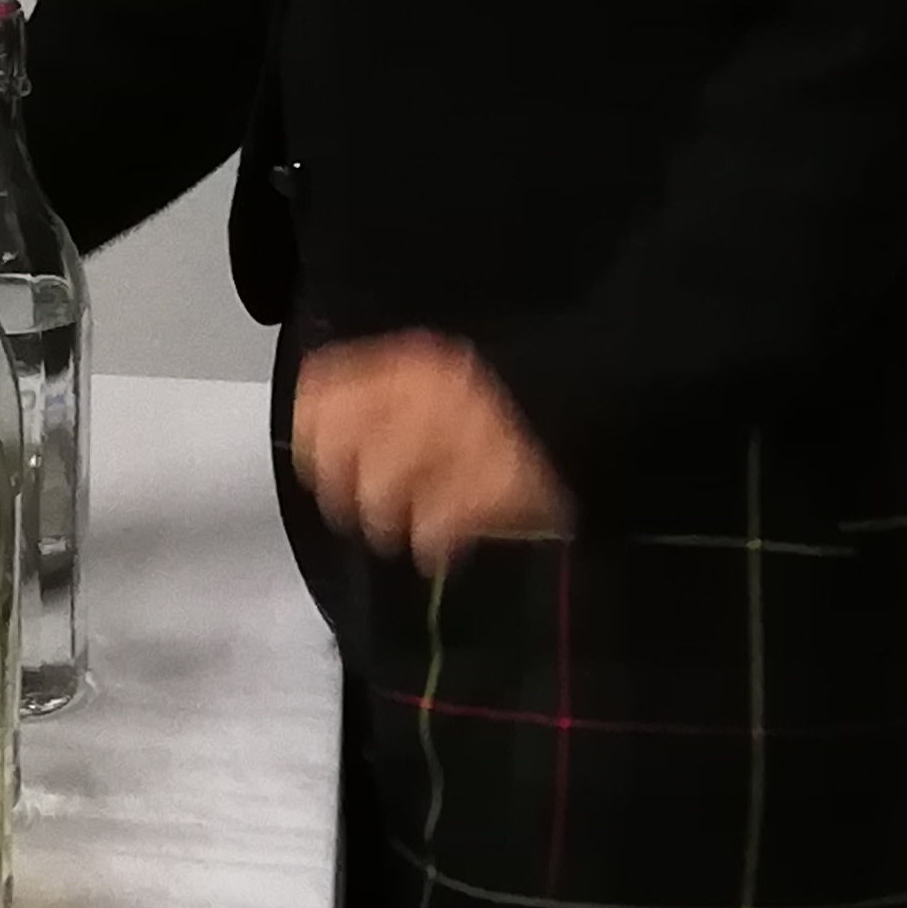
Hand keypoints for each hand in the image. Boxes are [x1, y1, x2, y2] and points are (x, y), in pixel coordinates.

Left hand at [291, 335, 571, 571]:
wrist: (597, 408)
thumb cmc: (510, 403)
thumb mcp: (440, 380)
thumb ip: (382, 399)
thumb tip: (319, 442)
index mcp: (408, 363)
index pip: (317, 391)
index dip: (309, 435)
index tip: (322, 464)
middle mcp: (424, 393)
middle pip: (334, 451)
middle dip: (341, 489)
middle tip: (362, 505)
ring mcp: (460, 435)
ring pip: (378, 495)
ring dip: (388, 522)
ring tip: (409, 528)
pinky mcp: (496, 482)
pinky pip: (434, 527)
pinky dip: (434, 544)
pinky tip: (445, 544)